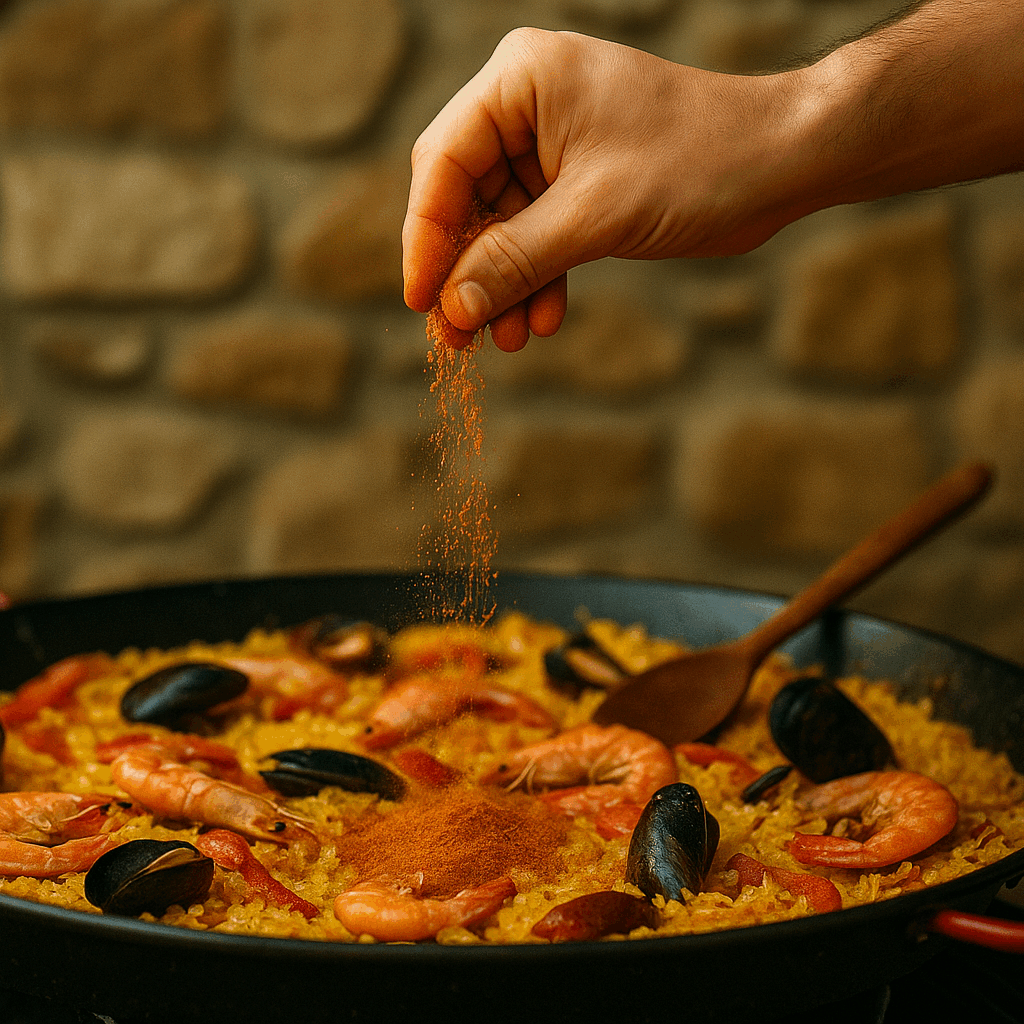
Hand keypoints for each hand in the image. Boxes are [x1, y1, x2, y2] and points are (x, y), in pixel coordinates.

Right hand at [402, 29, 805, 350]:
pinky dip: (538, 277)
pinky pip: (538, 234)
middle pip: (465, 197)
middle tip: (456, 337)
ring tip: (503, 341)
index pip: (442, 162)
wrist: (782, 164)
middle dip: (467, 272)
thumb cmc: (699, 164)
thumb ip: (515, 262)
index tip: (421, 302)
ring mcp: (553, 142)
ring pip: (501, 225)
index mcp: (521, 80)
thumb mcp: (595, 217)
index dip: (426, 239)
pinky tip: (541, 320)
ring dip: (502, 285)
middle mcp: (527, 103)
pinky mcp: (579, 178)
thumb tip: (452, 310)